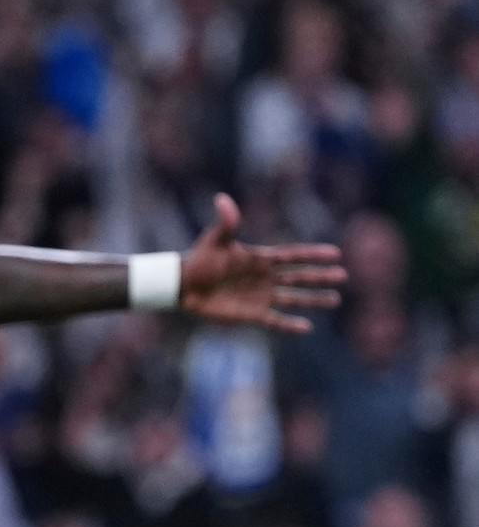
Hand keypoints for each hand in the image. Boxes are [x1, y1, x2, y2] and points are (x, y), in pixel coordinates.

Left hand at [176, 193, 346, 333]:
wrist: (183, 285)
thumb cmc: (200, 260)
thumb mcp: (214, 240)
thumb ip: (225, 223)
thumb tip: (222, 199)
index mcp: (261, 259)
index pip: (293, 255)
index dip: (313, 254)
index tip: (335, 253)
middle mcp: (265, 278)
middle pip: (299, 277)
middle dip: (320, 277)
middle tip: (342, 276)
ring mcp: (260, 296)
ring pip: (293, 298)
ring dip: (313, 300)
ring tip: (334, 300)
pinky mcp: (251, 314)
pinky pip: (274, 320)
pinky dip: (289, 324)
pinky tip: (307, 327)